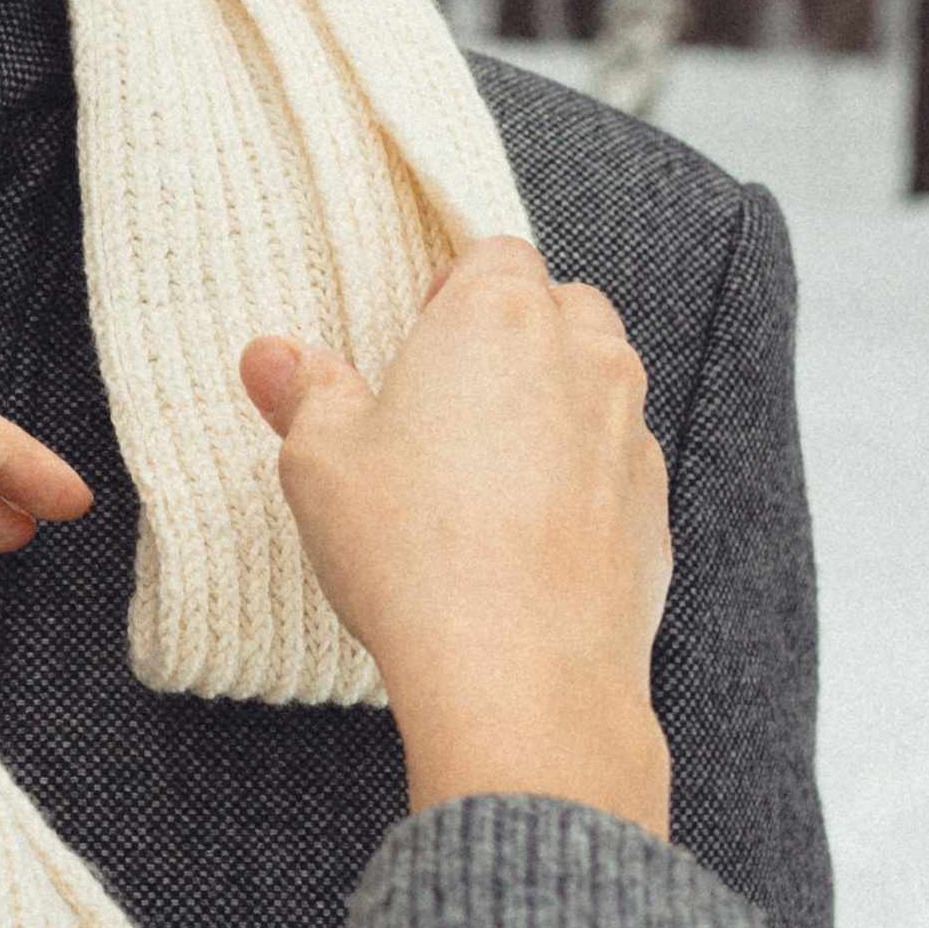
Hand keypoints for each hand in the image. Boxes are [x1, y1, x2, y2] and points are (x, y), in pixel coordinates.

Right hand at [240, 238, 672, 836]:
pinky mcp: (655, 508)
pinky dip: (582, 483)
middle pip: (559, 308)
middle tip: (444, 407)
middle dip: (512, 340)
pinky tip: (524, 539)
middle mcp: (582, 357)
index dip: (451, 292)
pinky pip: (617, 468)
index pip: (494, 253)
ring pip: (598, 386)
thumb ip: (305, 393)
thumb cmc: (416, 552)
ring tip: (482, 478)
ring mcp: (629, 433)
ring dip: (552, 409)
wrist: (521, 674)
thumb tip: (272, 356)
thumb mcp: (321, 462)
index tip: (414, 346)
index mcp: (498, 315)